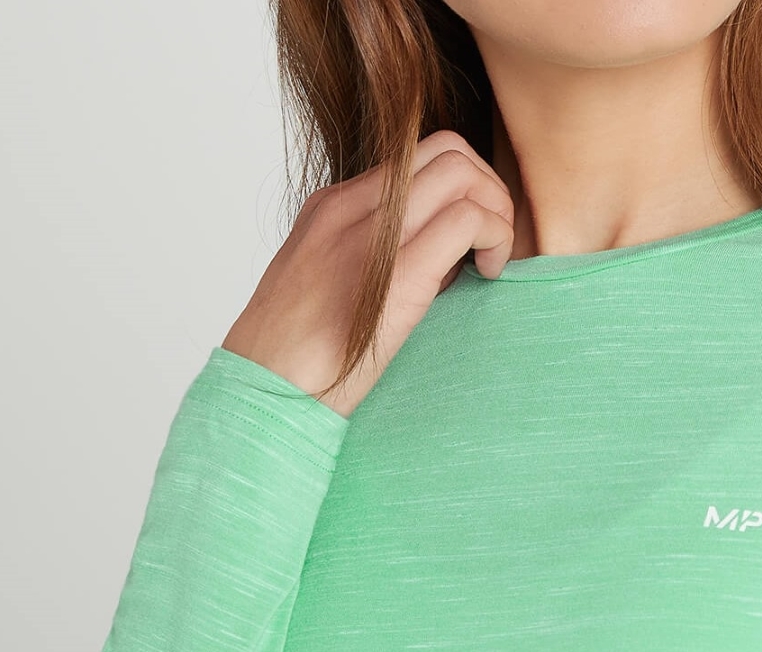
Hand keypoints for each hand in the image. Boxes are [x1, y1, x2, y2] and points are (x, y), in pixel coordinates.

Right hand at [221, 129, 514, 418]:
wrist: (265, 391)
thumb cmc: (298, 360)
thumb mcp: (330, 288)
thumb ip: (380, 260)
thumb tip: (445, 257)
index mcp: (332, 208)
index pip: (414, 159)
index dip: (460, 189)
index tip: (467, 239)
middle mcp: (350, 207)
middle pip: (445, 149)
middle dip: (488, 187)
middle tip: (491, 242)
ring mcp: (371, 234)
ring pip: (460, 171)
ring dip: (496, 209)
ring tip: (490, 260)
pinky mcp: (399, 271)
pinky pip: (467, 219)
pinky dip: (495, 237)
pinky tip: (487, 274)